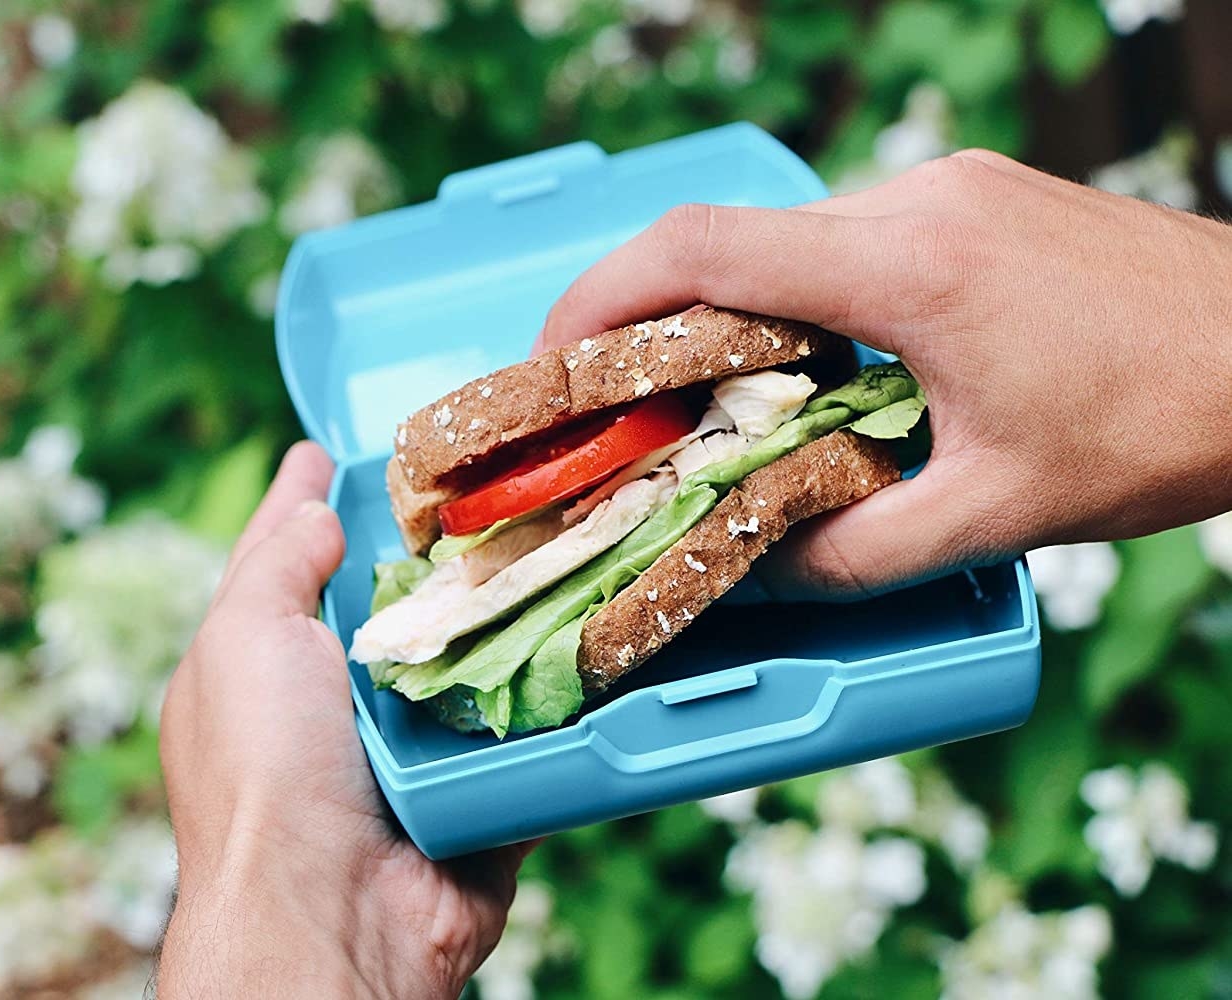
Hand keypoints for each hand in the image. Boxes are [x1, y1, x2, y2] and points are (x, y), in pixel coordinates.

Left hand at [157, 442, 531, 998]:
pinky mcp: (477, 787)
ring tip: (554, 524)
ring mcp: (408, 749)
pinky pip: (524, 724)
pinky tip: (593, 624)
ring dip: (505, 609)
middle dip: (427, 548)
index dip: (304, 503)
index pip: (285, 561)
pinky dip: (553, 689)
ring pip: (465, 657)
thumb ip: (273, 564)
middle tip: (477, 476)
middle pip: (386, 605)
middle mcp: (333, 704)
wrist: (333, 915)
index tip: (331, 448)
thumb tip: (309, 503)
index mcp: (260, 669)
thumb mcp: (242, 641)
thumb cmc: (267, 771)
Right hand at [536, 150, 1231, 598]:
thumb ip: (855, 549)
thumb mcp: (998, 513)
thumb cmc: (1167, 420)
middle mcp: (917, 201)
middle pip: (726, 237)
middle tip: (608, 402)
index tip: (550, 362)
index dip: (599, 299)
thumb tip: (755, 568)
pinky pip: (844, 239)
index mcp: (910, 266)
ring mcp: (948, 188)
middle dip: (643, 314)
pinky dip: (793, 298)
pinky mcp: (972, 199)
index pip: (703, 248)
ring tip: (703, 403)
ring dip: (725, 311)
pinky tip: (805, 368)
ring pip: (785, 238)